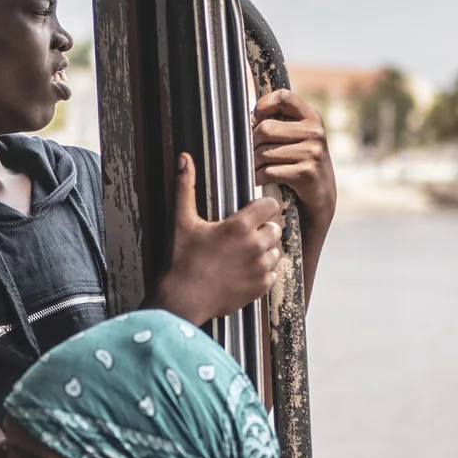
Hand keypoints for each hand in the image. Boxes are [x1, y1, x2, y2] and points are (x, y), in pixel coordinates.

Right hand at [149, 154, 281, 323]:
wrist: (183, 299)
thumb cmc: (181, 259)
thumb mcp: (182, 221)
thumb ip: (186, 186)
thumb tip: (184, 158)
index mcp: (239, 226)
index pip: (270, 204)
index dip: (261, 206)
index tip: (252, 211)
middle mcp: (255, 246)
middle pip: (275, 227)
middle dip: (263, 229)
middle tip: (242, 235)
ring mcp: (260, 268)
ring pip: (275, 250)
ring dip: (264, 250)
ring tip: (243, 254)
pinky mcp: (261, 287)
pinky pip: (273, 272)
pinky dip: (262, 271)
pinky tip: (243, 271)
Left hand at [252, 89, 335, 235]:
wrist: (321, 195)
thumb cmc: (301, 162)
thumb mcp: (298, 137)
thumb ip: (280, 123)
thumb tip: (245, 119)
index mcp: (311, 117)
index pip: (284, 97)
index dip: (263, 105)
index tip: (255, 119)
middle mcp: (314, 132)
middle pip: (266, 128)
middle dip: (252, 143)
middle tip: (250, 152)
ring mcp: (312, 153)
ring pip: (264, 152)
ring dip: (253, 163)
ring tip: (254, 168)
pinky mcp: (306, 174)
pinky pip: (269, 172)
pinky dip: (259, 177)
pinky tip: (259, 179)